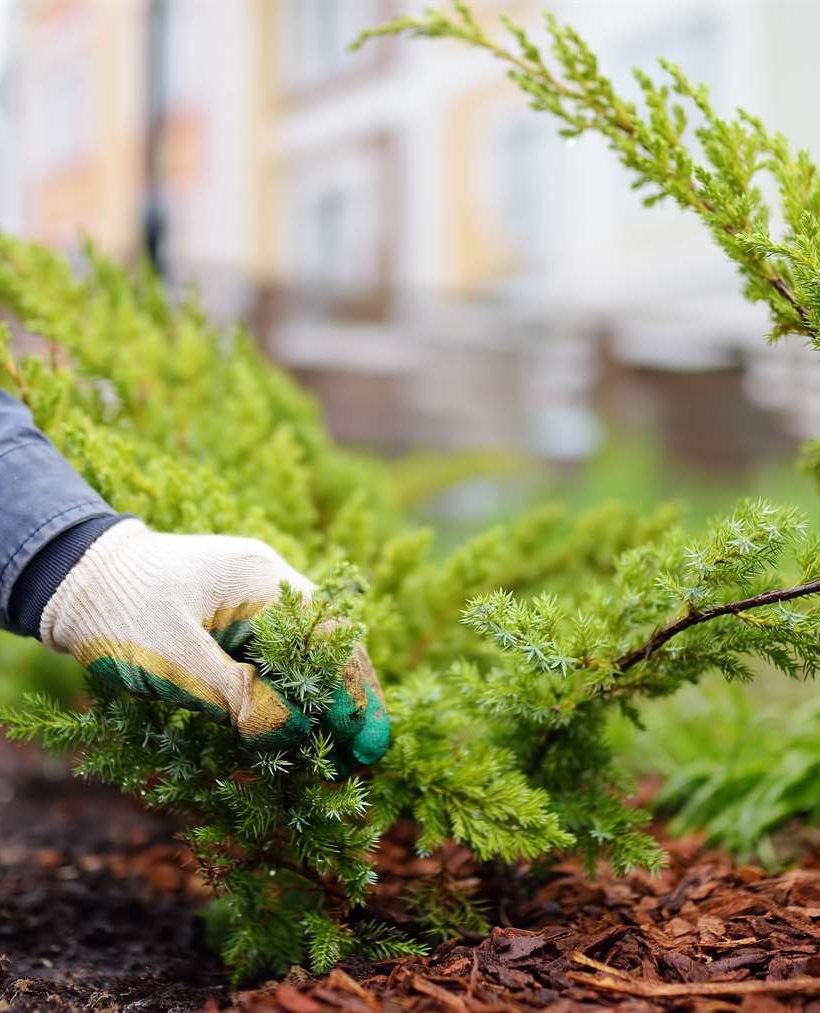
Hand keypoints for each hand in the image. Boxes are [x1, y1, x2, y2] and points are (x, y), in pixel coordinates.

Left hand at [40, 520, 389, 762]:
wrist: (72, 578)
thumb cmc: (119, 611)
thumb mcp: (173, 659)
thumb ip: (235, 696)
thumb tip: (290, 731)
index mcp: (260, 579)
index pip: (327, 637)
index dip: (351, 690)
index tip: (365, 739)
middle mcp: (268, 581)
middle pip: (328, 640)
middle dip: (350, 695)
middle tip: (368, 750)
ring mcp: (253, 595)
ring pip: (306, 648)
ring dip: (324, 695)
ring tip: (344, 746)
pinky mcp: (235, 613)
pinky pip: (277, 651)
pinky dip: (293, 686)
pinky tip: (301, 721)